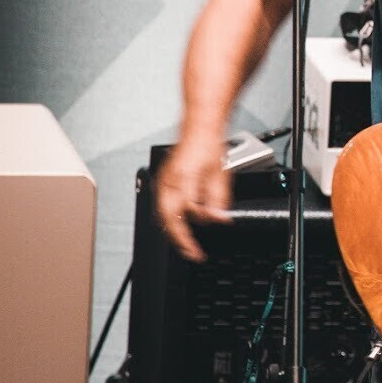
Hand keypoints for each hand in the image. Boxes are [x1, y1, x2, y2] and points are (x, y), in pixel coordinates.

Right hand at [154, 133, 232, 261]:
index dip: (188, 240)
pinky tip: (179, 225)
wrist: (199, 129)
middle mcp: (167, 184)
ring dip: (172, 232)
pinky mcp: (162, 181)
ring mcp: (161, 182)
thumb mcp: (221, 176)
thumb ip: (218, 200)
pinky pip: (161, 206)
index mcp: (181, 183)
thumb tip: (218, 219)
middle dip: (178, 241)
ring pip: (161, 216)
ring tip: (186, 244)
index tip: (197, 253)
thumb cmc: (209, 147)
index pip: (181, 220)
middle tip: (191, 253)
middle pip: (165, 222)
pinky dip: (169, 220)